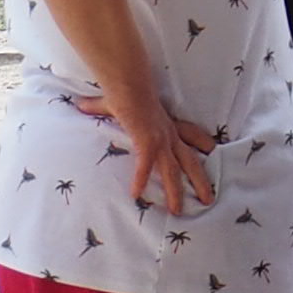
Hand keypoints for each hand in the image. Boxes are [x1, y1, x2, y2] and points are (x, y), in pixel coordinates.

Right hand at [72, 88, 222, 217]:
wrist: (127, 81)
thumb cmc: (124, 90)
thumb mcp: (114, 103)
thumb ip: (99, 108)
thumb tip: (79, 105)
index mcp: (165, 124)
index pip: (190, 133)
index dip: (202, 142)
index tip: (213, 150)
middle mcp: (167, 134)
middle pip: (190, 160)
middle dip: (200, 180)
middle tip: (209, 199)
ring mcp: (160, 138)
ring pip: (173, 170)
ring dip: (176, 191)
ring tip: (177, 211)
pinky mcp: (147, 141)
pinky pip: (145, 165)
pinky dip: (141, 178)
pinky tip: (135, 194)